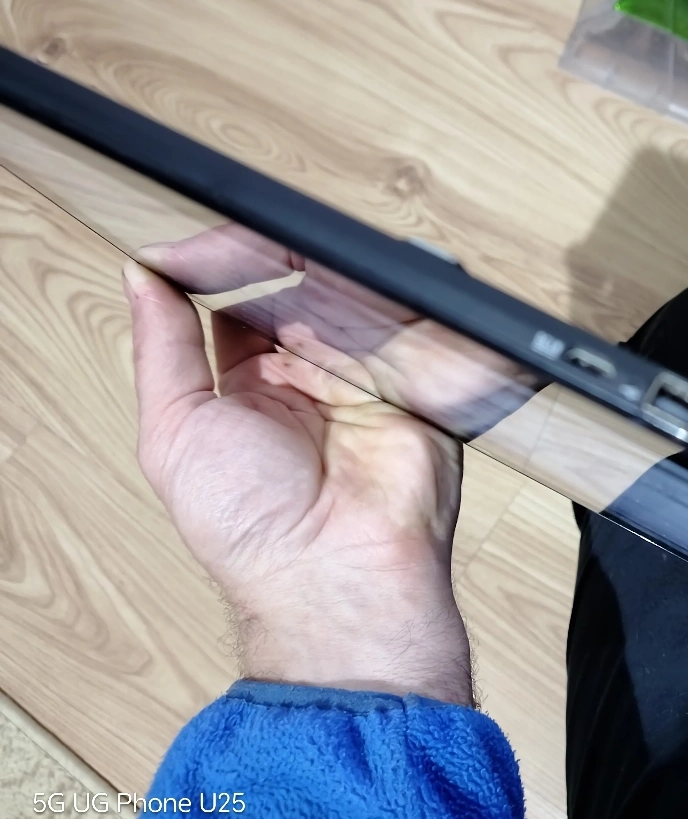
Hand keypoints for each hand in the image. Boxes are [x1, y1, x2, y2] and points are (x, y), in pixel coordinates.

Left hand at [124, 260, 472, 704]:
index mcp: (248, 391)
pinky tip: (359, 289)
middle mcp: (307, 380)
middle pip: (295, 288)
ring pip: (349, 296)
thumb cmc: (252, 528)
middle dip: (276, 261)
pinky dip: (385, 299)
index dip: (217, 270)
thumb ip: (162, 349)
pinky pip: (404, 322)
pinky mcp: (415, 382)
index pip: (234, 306)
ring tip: (308, 267)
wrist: (338, 573)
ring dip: (328, 276)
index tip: (198, 253)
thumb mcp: (174, 432)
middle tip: (262, 245)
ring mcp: (363, 379)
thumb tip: (142, 277)